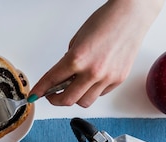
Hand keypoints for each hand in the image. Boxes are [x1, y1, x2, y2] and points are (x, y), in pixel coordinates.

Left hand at [30, 0, 164, 106]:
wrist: (131, 15)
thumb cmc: (105, 21)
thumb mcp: (77, 40)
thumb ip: (68, 60)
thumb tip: (62, 76)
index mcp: (78, 59)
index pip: (52, 81)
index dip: (40, 90)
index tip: (34, 96)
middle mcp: (93, 71)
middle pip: (67, 100)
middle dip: (55, 100)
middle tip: (52, 95)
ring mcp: (107, 78)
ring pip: (84, 102)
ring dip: (75, 98)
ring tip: (72, 88)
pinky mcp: (118, 80)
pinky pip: (100, 94)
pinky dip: (92, 91)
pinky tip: (90, 81)